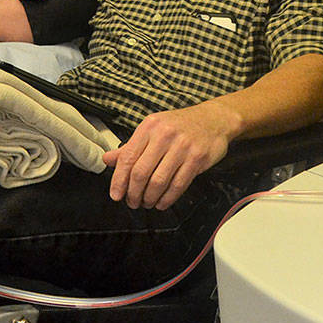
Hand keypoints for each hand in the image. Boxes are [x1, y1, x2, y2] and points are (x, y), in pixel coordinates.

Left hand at [102, 102, 238, 209]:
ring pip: (158, 181)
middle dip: (133, 193)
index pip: (127, 157)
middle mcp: (164, 135)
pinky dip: (167, 199)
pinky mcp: (197, 158)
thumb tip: (108, 159)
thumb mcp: (153, 129)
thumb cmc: (181, 125)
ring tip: (147, 203)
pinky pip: (178, 185)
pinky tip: (162, 202)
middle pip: (141, 172)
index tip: (116, 194)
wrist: (214, 119)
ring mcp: (182, 147)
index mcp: (149, 127)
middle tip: (132, 202)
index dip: (119, 180)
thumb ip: (131, 146)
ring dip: (149, 198)